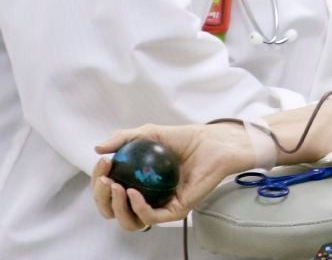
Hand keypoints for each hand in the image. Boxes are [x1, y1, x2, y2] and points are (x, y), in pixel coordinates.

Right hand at [92, 122, 253, 228]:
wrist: (212, 142)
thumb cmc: (183, 139)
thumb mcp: (148, 133)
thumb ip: (123, 138)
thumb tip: (98, 149)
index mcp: (136, 184)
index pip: (109, 194)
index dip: (99, 183)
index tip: (103, 164)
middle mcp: (146, 198)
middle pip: (113, 211)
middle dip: (102, 198)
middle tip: (106, 180)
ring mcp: (161, 206)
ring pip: (129, 221)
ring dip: (116, 207)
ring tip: (117, 187)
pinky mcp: (176, 210)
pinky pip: (152, 217)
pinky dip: (138, 207)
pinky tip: (132, 192)